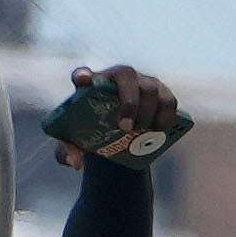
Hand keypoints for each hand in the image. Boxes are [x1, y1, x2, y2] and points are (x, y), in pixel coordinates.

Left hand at [51, 63, 190, 173]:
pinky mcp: (161, 94)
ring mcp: (142, 82)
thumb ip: (66, 152)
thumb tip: (75, 162)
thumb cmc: (93, 130)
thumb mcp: (75, 142)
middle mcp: (118, 77)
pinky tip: (158, 130)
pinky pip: (169, 101)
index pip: (83, 74)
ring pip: (150, 88)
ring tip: (141, 132)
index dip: (82, 75)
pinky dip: (166, 116)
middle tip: (125, 127)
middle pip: (126, 75)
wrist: (119, 131)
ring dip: (148, 111)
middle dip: (129, 101)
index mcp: (92, 84)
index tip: (82, 80)